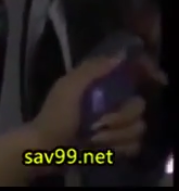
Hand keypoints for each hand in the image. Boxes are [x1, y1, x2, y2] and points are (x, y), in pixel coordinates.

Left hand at [29, 56, 147, 155]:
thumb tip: (120, 56)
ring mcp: (116, 124)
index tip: (158, 79)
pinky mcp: (117, 144)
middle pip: (139, 106)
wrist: (47, 148)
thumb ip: (91, 70)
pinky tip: (98, 148)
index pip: (134, 73)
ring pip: (138, 128)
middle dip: (120, 117)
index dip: (148, 72)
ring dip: (114, 135)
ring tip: (93, 137)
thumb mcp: (68, 87)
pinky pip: (134, 146)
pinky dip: (116, 149)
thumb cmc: (55, 115)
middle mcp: (113, 101)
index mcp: (101, 85)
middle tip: (99, 122)